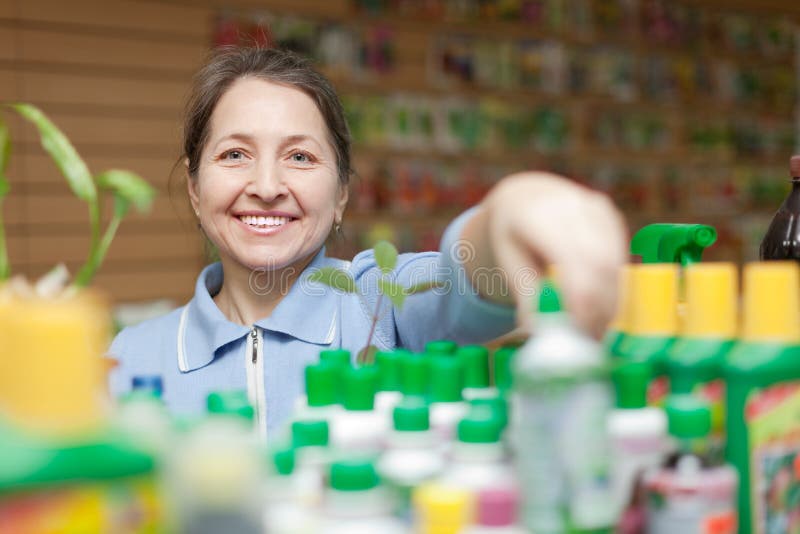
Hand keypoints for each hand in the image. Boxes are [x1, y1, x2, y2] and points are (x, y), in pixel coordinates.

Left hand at [478, 172, 627, 337]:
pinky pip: (619, 256)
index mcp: (537, 215)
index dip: (583, 296)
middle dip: (601, 305)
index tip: (582, 331)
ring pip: (615, 261)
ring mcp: (595, 208)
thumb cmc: (514, 236)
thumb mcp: (508, 262)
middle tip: (594, 339)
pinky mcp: (610, 216)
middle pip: (599, 261)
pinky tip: (602, 306)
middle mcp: (570, 205)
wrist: (527, 199)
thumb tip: (538, 330)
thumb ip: (525, 294)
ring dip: (611, 300)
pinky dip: (614, 285)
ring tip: (596, 329)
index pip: (571, 258)